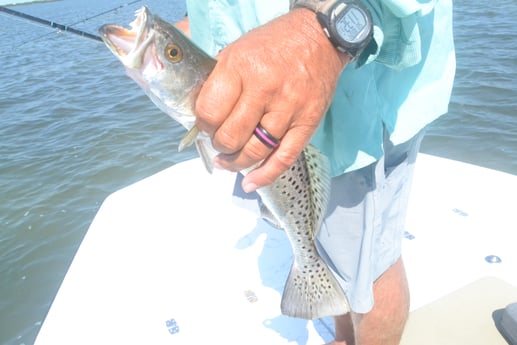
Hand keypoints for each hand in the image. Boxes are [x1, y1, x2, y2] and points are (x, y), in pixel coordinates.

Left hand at [194, 8, 349, 191]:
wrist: (319, 37)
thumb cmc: (273, 44)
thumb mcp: (237, 50)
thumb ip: (218, 81)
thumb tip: (201, 116)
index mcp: (240, 67)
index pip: (210, 111)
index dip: (202, 125)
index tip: (205, 126)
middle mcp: (264, 89)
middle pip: (231, 136)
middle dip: (219, 145)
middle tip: (220, 141)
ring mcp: (288, 107)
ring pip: (255, 151)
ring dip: (236, 162)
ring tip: (229, 160)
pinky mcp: (308, 122)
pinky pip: (284, 157)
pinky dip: (265, 175)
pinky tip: (250, 183)